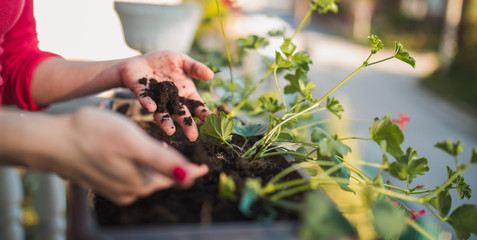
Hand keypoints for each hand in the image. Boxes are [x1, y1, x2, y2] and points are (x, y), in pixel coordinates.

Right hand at [62, 108, 207, 204]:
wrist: (52, 142)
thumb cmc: (92, 135)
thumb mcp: (132, 142)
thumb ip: (161, 162)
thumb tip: (187, 178)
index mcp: (141, 181)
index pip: (177, 177)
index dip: (192, 171)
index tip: (205, 168)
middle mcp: (132, 190)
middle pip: (163, 178)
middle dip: (176, 167)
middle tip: (187, 157)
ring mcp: (118, 189)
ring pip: (148, 178)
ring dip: (158, 166)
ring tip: (165, 152)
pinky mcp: (106, 185)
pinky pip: (133, 178)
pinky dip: (142, 167)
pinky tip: (140, 156)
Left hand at [119, 51, 213, 140]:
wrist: (140, 61)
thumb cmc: (164, 62)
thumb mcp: (182, 60)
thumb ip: (195, 67)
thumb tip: (211, 75)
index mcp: (184, 92)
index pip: (196, 104)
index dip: (203, 112)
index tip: (209, 120)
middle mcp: (172, 99)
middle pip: (181, 114)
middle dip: (187, 125)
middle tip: (193, 137)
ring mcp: (156, 98)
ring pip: (162, 112)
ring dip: (165, 122)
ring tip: (170, 131)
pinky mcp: (142, 93)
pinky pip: (145, 99)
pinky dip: (148, 103)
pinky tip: (151, 108)